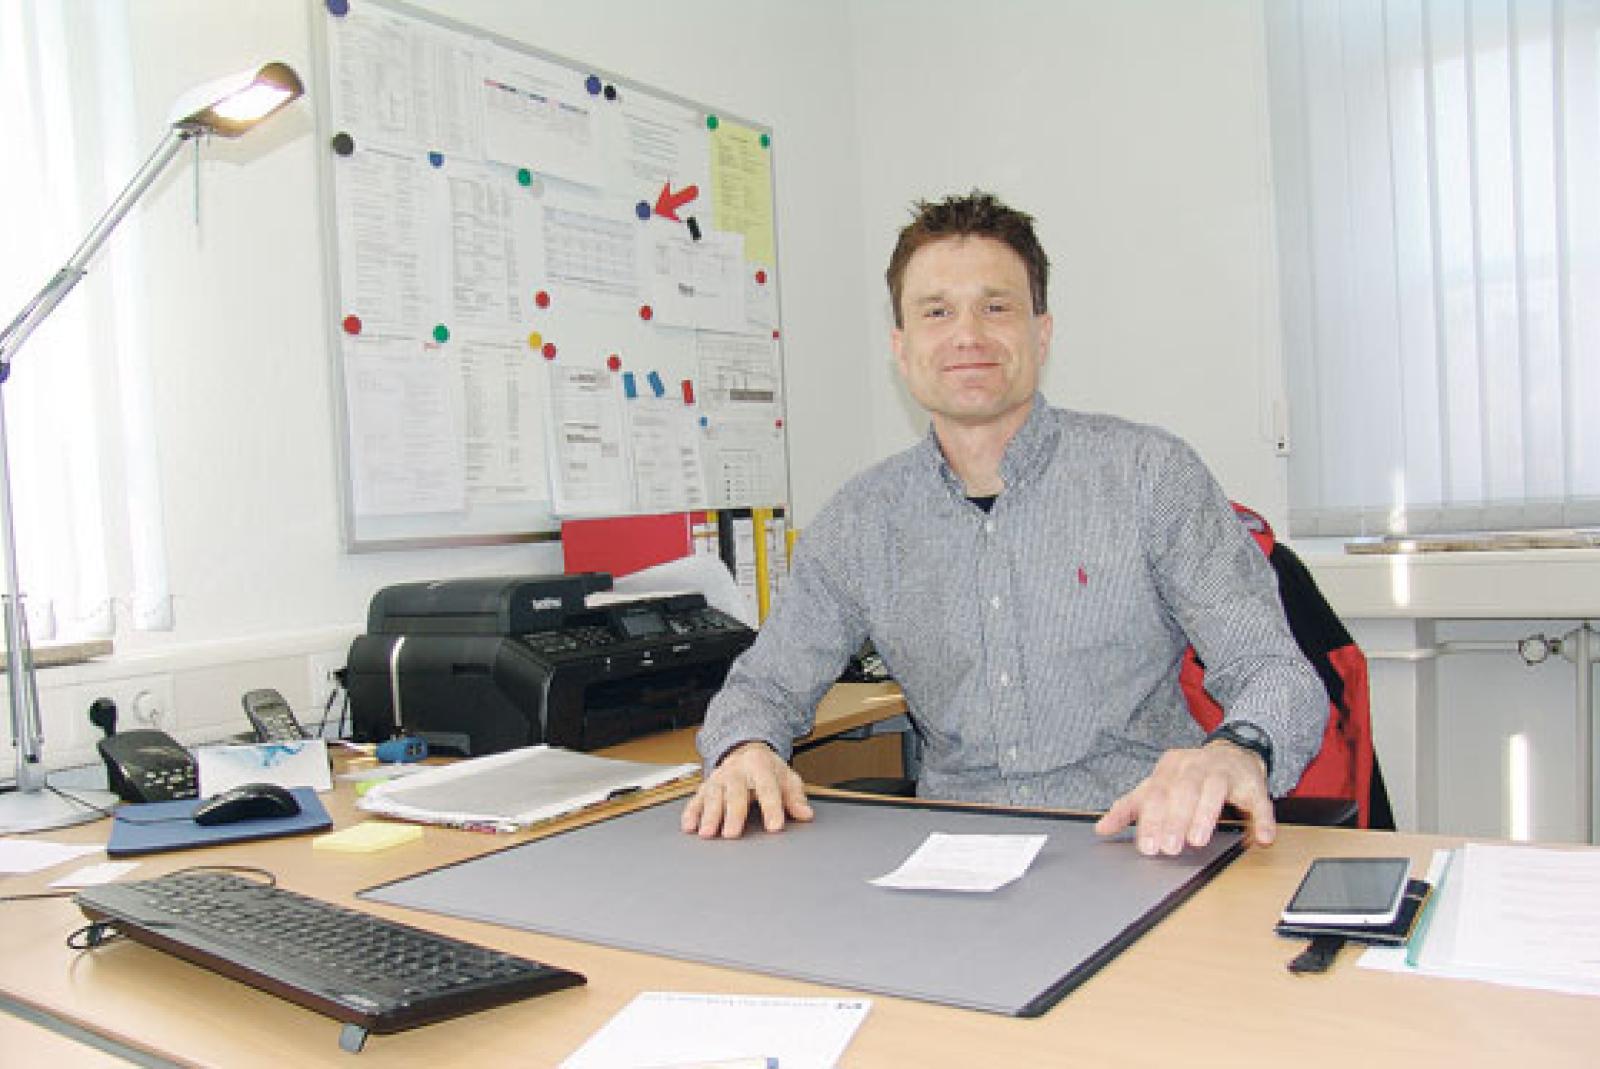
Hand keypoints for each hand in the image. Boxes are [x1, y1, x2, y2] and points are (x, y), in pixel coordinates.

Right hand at [680, 740, 813, 838]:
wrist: (746, 750)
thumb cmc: (768, 769)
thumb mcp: (787, 778)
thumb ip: (795, 797)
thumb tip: (805, 814)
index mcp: (760, 765)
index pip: (767, 788)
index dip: (772, 808)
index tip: (774, 827)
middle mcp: (736, 770)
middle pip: (735, 793)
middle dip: (733, 814)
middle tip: (731, 834)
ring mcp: (719, 778)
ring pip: (712, 796)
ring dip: (708, 815)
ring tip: (707, 834)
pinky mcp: (705, 786)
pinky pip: (696, 799)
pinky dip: (691, 813)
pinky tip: (689, 827)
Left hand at [1094, 741, 1275, 854]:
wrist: (1233, 754)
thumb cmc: (1189, 776)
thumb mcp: (1157, 787)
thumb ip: (1131, 807)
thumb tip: (1102, 828)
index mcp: (1170, 767)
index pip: (1156, 792)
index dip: (1151, 820)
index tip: (1147, 846)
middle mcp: (1196, 765)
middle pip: (1183, 790)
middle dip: (1175, 819)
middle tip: (1170, 847)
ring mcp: (1226, 772)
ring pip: (1214, 790)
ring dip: (1205, 815)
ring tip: (1198, 840)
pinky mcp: (1253, 784)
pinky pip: (1259, 800)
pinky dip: (1261, 819)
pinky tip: (1261, 837)